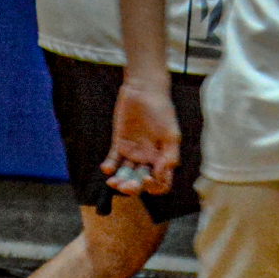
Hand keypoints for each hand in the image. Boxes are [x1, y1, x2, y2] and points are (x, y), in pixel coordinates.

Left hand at [100, 71, 181, 196]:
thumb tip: (163, 175)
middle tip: (126, 186)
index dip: (155, 187)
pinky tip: (107, 169)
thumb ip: (170, 155)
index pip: (160, 182)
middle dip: (133, 187)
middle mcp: (148, 158)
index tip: (148, 180)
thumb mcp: (171, 133)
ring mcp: (133, 151)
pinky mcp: (120, 143)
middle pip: (140, 181)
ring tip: (113, 181)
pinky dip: (109, 167)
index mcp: (163, 157)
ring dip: (119, 181)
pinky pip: (114, 160)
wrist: (144, 89)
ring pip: (126, 174)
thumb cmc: (161, 109)